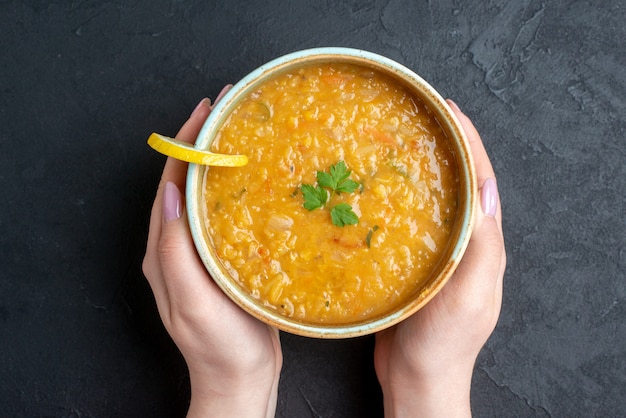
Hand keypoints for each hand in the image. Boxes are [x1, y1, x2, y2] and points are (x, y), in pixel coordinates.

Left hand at [142, 87, 281, 417]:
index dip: (184, 144)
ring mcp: (201, 252)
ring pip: (207, 195)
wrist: (241, 377)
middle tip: (227, 111)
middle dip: (203, 143)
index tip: (205, 111)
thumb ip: (175, 249)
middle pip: (186, 182)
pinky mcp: (224, 258)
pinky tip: (259, 179)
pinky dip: (238, 188)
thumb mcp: (193, 299)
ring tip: (243, 134)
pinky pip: (226, 214)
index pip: (169, 183)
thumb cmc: (218, 345)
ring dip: (221, 161)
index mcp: (164, 250)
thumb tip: (169, 192)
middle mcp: (178, 246)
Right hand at [374, 100, 505, 417]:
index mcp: (484, 243)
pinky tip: (372, 188)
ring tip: (394, 141)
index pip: (481, 179)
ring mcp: (437, 250)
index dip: (468, 140)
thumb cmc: (444, 343)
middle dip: (442, 144)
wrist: (418, 377)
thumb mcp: (468, 296)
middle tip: (417, 115)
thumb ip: (482, 247)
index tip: (448, 108)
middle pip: (457, 180)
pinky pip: (408, 220)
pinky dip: (395, 197)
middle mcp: (464, 241)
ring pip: (432, 197)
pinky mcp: (413, 261)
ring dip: (419, 167)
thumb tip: (487, 190)